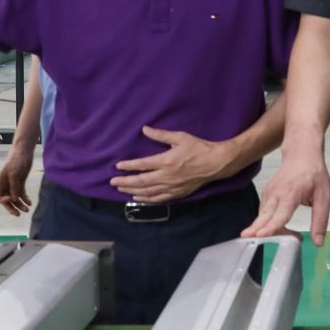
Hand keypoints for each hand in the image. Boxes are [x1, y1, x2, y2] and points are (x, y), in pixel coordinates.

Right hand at [0, 144, 33, 215]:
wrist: (24, 152)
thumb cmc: (16, 160)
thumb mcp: (14, 174)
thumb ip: (14, 187)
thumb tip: (14, 200)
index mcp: (0, 182)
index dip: (3, 201)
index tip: (11, 199)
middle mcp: (6, 185)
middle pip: (6, 200)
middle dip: (12, 208)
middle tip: (18, 214)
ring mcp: (13, 185)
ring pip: (15, 199)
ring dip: (20, 205)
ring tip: (27, 210)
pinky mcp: (21, 183)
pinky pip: (22, 194)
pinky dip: (25, 199)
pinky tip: (30, 203)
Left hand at [110, 127, 231, 202]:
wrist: (215, 163)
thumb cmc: (198, 148)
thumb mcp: (180, 137)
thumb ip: (161, 135)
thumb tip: (145, 129)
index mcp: (166, 161)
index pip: (142, 165)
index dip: (128, 166)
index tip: (118, 166)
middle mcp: (167, 176)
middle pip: (141, 182)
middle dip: (125, 182)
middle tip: (113, 182)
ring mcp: (172, 187)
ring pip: (148, 192)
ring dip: (133, 191)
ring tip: (121, 189)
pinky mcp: (178, 193)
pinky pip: (159, 199)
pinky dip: (147, 199)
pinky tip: (138, 198)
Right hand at [242, 152, 329, 246]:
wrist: (301, 154)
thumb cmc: (313, 173)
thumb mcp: (323, 196)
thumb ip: (320, 220)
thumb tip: (318, 242)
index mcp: (291, 193)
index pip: (279, 213)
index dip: (270, 226)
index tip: (260, 235)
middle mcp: (276, 193)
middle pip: (264, 216)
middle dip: (255, 229)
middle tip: (247, 239)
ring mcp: (268, 193)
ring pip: (262, 216)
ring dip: (268, 229)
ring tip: (289, 235)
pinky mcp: (265, 194)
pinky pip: (263, 212)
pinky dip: (268, 222)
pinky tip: (279, 227)